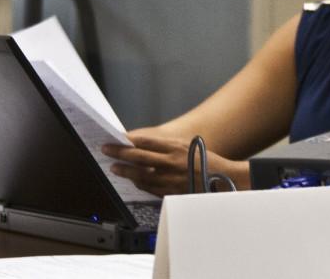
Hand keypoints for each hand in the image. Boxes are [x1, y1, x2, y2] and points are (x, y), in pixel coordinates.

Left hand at [102, 129, 249, 195]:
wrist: (222, 180)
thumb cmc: (206, 162)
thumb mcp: (189, 146)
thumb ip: (168, 146)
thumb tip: (144, 144)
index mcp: (176, 147)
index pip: (146, 141)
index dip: (128, 139)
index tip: (117, 137)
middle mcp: (171, 162)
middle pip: (138, 156)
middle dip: (119, 153)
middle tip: (107, 150)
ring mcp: (169, 178)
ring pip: (140, 174)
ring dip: (125, 170)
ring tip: (115, 167)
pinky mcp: (169, 191)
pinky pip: (148, 187)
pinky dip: (138, 182)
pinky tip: (132, 179)